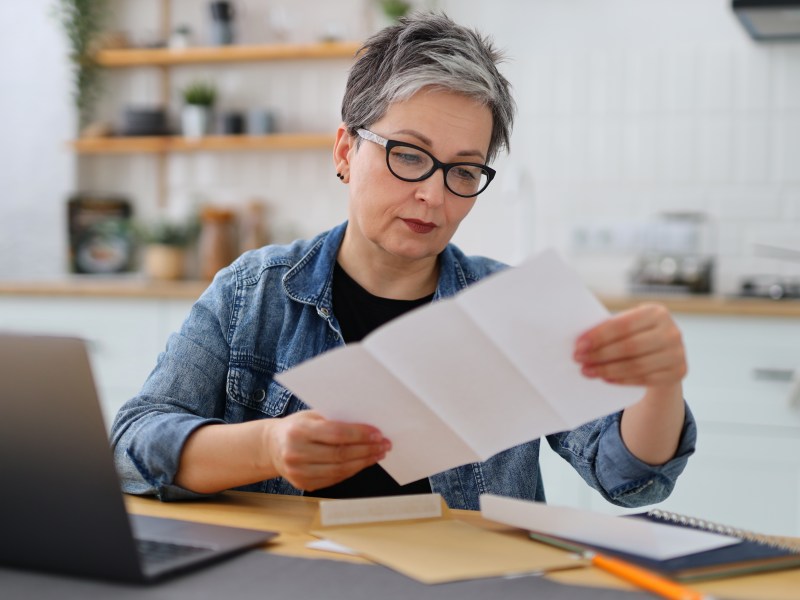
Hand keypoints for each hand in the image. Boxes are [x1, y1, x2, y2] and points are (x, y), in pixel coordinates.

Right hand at [265, 410, 390, 490]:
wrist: (272, 446)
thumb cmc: (297, 427)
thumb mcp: (311, 415)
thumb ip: (334, 419)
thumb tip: (367, 424)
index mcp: (298, 431)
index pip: (336, 433)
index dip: (360, 434)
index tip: (378, 433)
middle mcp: (296, 453)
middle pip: (340, 454)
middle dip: (366, 449)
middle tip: (384, 444)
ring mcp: (299, 471)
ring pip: (340, 469)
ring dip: (363, 462)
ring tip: (378, 454)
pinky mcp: (304, 484)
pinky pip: (334, 479)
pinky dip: (352, 470)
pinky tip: (363, 462)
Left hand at [573, 303, 686, 389]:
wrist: (665, 354)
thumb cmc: (637, 335)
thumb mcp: (629, 325)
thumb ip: (610, 329)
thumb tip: (582, 343)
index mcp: (656, 312)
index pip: (623, 325)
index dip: (599, 336)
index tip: (579, 346)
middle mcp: (671, 331)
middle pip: (629, 347)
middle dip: (600, 354)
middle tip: (579, 360)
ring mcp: (677, 353)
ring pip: (636, 365)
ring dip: (607, 370)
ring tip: (588, 371)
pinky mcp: (678, 372)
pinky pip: (644, 379)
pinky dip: (622, 379)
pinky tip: (605, 378)